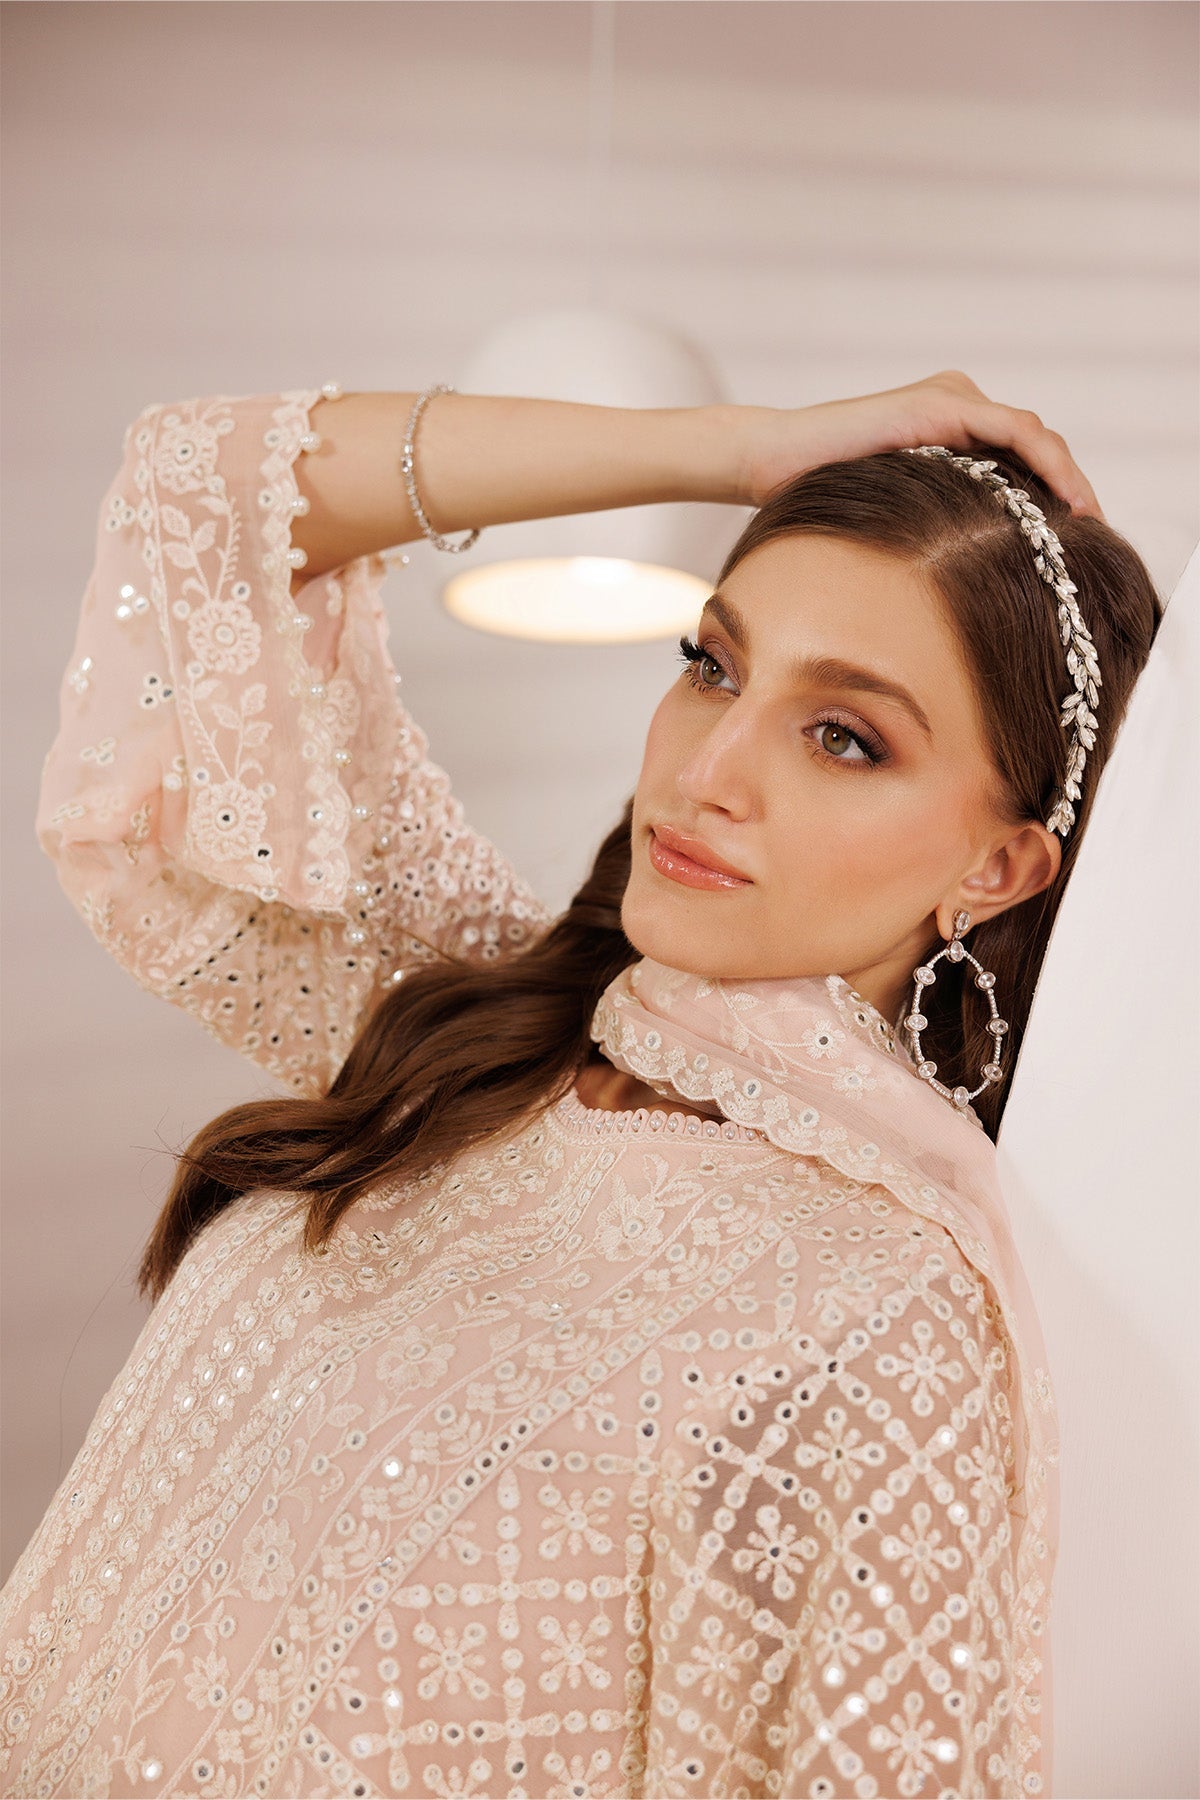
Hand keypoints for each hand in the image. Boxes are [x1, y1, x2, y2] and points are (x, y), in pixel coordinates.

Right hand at [733, 370, 1105, 520]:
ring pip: (1036, 437)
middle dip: (1070, 490)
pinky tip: (1065, 500)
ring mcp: (952, 400)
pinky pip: (1016, 431)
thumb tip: (973, 571)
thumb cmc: (818, 498)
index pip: (1022, 458)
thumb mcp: (895, 513)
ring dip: (1069, 479)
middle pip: (1037, 448)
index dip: (1055, 496)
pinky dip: (1048, 463)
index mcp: (949, 429)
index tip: (1074, 544)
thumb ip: (937, 521)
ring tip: (1088, 523)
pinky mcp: (943, 406)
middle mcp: (958, 405)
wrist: (770, 463)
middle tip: (1093, 540)